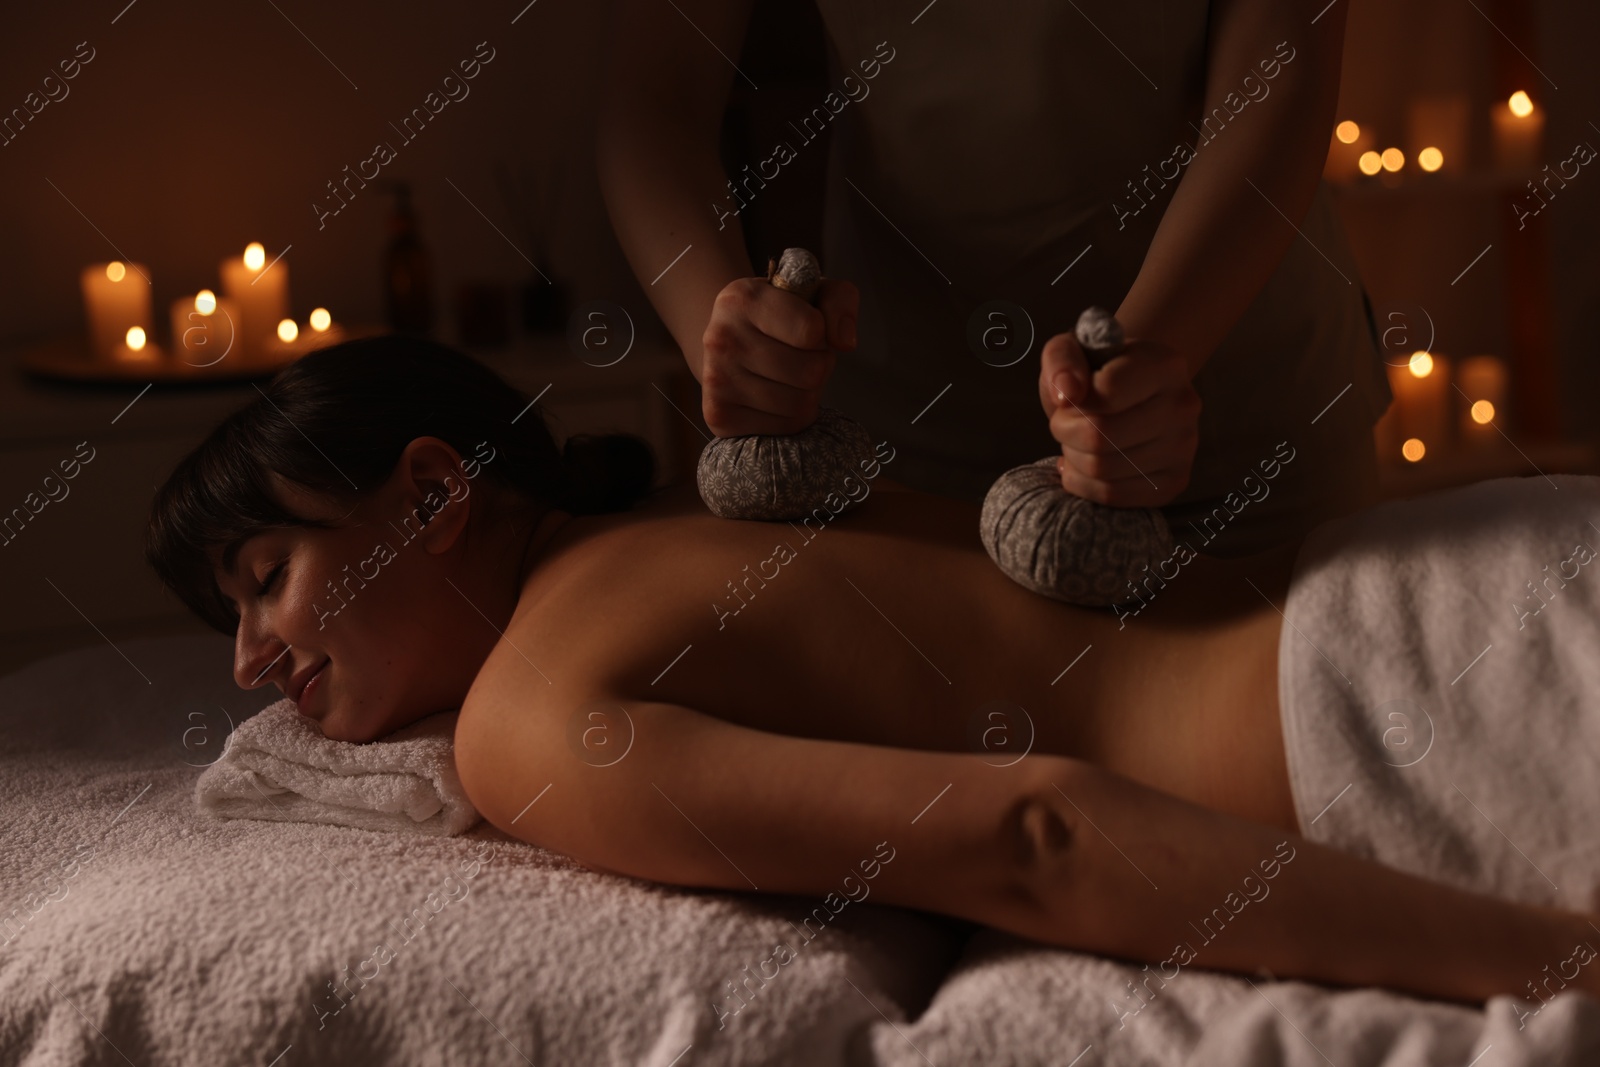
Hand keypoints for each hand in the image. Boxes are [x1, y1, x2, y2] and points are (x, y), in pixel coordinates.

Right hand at [699, 275, 857, 436]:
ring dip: (808, 394)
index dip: (822, 334)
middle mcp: (721, 337)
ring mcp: (716, 379)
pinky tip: (777, 399)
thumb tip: (845, 342)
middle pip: (811, 372)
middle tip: (801, 358)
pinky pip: (785, 427)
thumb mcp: (815, 293)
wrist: (731, 347)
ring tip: (790, 378)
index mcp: (742, 298)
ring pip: (800, 404)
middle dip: (818, 366)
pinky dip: (791, 417)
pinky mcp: (719, 416)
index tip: (807, 330)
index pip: (812, 330)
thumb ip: (841, 301)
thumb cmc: (781, 318)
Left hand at [1037, 330, 1199, 507]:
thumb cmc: (1096, 371)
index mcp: (1164, 364)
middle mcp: (1183, 405)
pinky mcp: (1175, 481)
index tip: (1068, 398)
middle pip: (1099, 436)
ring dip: (1073, 458)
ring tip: (1077, 442)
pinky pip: (1112, 495)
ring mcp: (1184, 447)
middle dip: (1065, 432)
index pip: (1106, 393)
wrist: (1131, 395)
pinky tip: (1084, 464)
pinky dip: (1084, 484)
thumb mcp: (1071, 348)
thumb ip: (1061, 360)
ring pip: (1102, 468)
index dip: (1071, 402)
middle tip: (1064, 424)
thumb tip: (1067, 393)